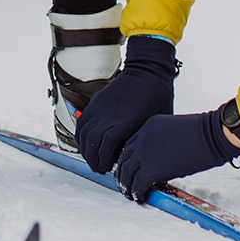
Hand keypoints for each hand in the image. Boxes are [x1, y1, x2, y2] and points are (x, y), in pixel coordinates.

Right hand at [76, 36, 177, 172]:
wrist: (149, 70)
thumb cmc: (158, 98)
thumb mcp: (156, 123)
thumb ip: (145, 140)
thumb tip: (141, 159)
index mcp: (126, 122)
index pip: (106, 147)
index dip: (104, 161)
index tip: (107, 169)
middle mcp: (109, 115)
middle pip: (92, 142)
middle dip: (93, 159)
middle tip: (99, 168)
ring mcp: (100, 107)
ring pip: (83, 133)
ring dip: (85, 149)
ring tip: (92, 158)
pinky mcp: (96, 101)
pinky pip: (82, 121)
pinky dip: (81, 135)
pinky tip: (86, 142)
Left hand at [114, 110, 239, 201]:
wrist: (214, 135)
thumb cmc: (205, 133)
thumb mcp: (176, 133)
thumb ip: (163, 145)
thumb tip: (161, 166)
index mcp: (149, 126)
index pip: (130, 144)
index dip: (129, 158)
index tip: (130, 168)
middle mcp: (143, 137)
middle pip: (124, 157)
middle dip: (123, 171)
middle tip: (124, 182)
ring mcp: (145, 152)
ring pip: (126, 171)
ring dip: (126, 184)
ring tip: (129, 193)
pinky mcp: (152, 168)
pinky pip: (137, 183)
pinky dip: (136, 192)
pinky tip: (140, 198)